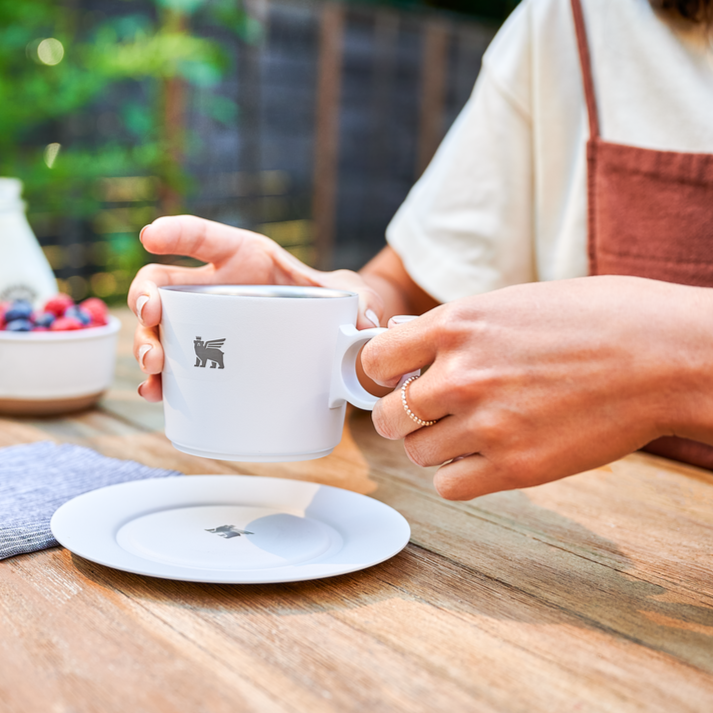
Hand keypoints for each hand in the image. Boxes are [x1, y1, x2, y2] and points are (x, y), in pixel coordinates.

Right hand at [128, 215, 383, 400]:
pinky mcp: (210, 355)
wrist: (328, 330)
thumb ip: (360, 301)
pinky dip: (162, 380)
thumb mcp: (346, 294)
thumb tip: (365, 325)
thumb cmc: (331, 301)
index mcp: (245, 258)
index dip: (176, 232)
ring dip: (146, 345)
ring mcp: (207, 322)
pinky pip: (176, 364)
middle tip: (150, 320)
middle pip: (163, 283)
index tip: (151, 234)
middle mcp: (216, 286)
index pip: (206, 238)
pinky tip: (158, 393)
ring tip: (154, 368)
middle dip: (145, 299)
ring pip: (160, 327)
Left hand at [361, 276, 712, 499]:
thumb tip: (415, 350)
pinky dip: (459, 476)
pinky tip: (485, 457)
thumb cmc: (596, 319)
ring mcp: (485, 424)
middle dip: (403, 415)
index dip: (381, 374)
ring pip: (417, 454)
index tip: (394, 381)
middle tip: (428, 412)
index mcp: (456, 325)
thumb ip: (457, 331)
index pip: (374, 360)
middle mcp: (460, 375)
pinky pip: (449, 487)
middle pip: (389, 417)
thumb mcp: (511, 304)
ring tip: (468, 432)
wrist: (662, 354)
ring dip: (433, 446)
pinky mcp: (515, 468)